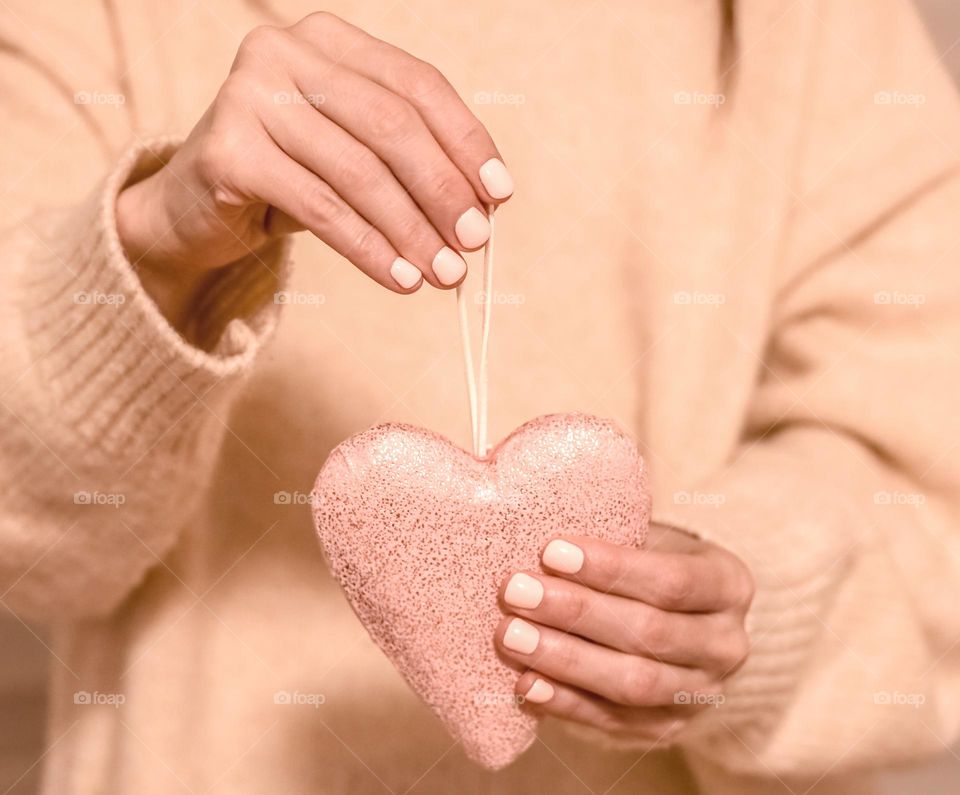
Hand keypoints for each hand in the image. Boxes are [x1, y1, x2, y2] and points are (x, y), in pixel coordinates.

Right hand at [117, 12, 512, 322]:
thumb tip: (484, 206)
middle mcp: (284, 52)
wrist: (194, 204)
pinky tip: (399, 278)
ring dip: (411, 230)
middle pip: (391, 124)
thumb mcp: (354, 153)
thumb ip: (410, 162)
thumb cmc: (291, 174)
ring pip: (358, 171)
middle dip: (443, 190)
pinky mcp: (226, 150)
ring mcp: (249, 95)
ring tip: (444, 272)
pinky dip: (368, 248)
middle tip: (474, 242)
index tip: (500, 194)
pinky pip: (320, 207)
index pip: (417, 84)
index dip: (465, 140)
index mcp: (329, 40)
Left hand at [495, 524, 753, 745]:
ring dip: (564, 660)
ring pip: (632, 683)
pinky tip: (525, 683)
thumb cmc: (656, 562)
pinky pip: (613, 721)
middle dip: (575, 612)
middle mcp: (726, 645)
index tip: (551, 551)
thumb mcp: (655, 538)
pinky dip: (565, 703)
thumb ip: (617, 535)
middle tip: (516, 592)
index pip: (671, 580)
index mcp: (729, 585)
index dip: (610, 568)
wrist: (689, 620)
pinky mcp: (667, 728)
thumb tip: (542, 532)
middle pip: (648, 633)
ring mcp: (700, 694)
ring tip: (510, 636)